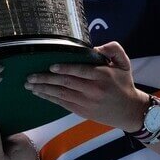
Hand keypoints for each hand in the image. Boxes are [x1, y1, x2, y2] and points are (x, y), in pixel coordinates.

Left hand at [24, 41, 147, 130]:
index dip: (65, 69)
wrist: (130, 111)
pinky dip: (50, 98)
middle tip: (30, 77)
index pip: (80, 71)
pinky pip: (63, 104)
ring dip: (44, 90)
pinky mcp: (82, 111)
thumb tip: (95, 48)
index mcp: (102, 76)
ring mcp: (86, 102)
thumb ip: (113, 49)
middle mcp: (93, 90)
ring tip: (29, 85)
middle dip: (46, 80)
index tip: (51, 67)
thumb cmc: (124, 84)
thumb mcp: (124, 63)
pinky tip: (39, 94)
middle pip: (66, 83)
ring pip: (62, 95)